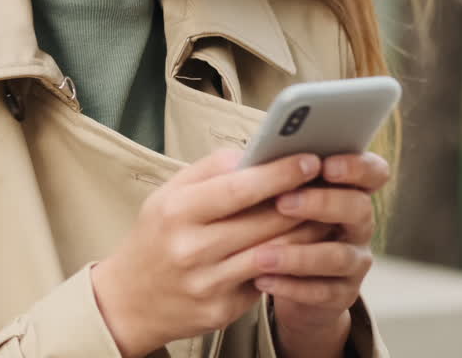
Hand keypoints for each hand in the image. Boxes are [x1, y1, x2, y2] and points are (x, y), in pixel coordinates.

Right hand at [91, 149, 322, 357]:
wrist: (129, 301)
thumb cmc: (156, 237)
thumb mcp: (168, 195)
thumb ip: (211, 170)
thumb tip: (256, 151)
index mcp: (177, 212)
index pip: (238, 189)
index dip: (279, 173)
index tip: (310, 159)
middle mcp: (191, 249)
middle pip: (264, 222)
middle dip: (304, 200)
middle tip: (332, 182)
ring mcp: (208, 283)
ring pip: (274, 252)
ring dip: (307, 231)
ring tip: (327, 210)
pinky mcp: (222, 310)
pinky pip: (267, 279)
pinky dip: (291, 260)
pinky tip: (306, 246)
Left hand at [253, 151, 389, 357]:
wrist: (286, 281)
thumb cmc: (280, 224)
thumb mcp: (278, 195)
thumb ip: (273, 174)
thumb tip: (249, 159)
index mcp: (348, 190)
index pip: (373, 172)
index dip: (357, 167)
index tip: (326, 164)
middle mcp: (359, 224)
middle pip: (359, 208)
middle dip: (322, 203)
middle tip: (283, 202)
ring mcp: (355, 261)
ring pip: (338, 256)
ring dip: (298, 255)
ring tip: (260, 255)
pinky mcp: (342, 294)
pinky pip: (322, 292)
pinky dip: (290, 287)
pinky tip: (262, 279)